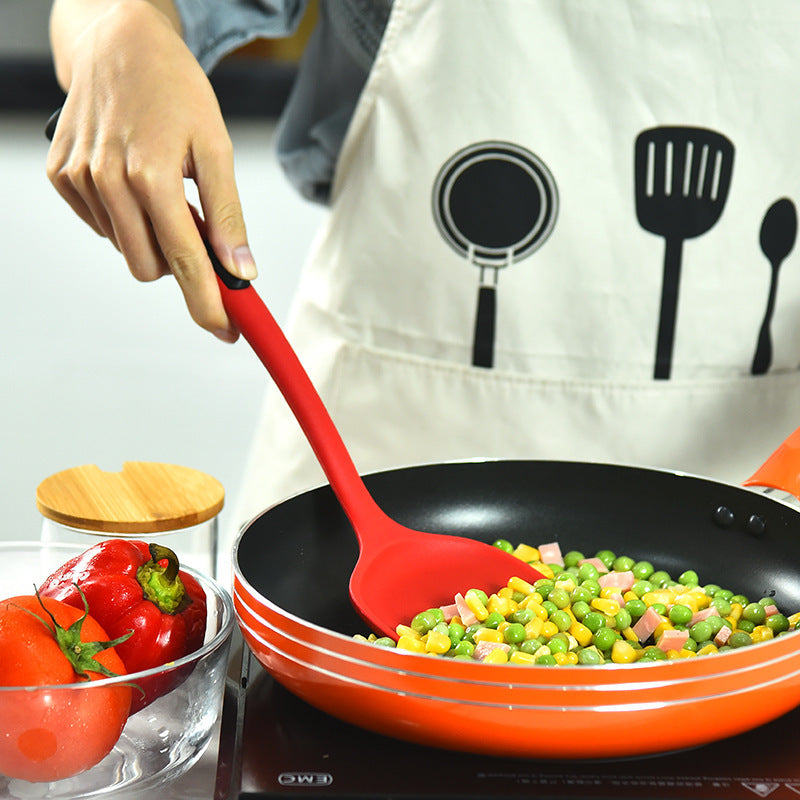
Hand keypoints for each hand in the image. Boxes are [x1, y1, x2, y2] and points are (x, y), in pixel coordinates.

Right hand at [46, 0, 255, 340]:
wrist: (120, 44)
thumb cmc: (177, 92)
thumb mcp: (216, 148)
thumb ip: (228, 215)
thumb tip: (242, 272)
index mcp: (152, 177)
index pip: (185, 263)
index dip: (208, 303)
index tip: (228, 331)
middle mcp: (108, 182)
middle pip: (151, 268)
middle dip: (179, 262)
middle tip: (195, 226)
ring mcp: (79, 180)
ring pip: (126, 250)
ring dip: (151, 236)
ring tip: (163, 189)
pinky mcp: (61, 176)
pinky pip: (101, 226)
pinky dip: (124, 217)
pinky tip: (132, 181)